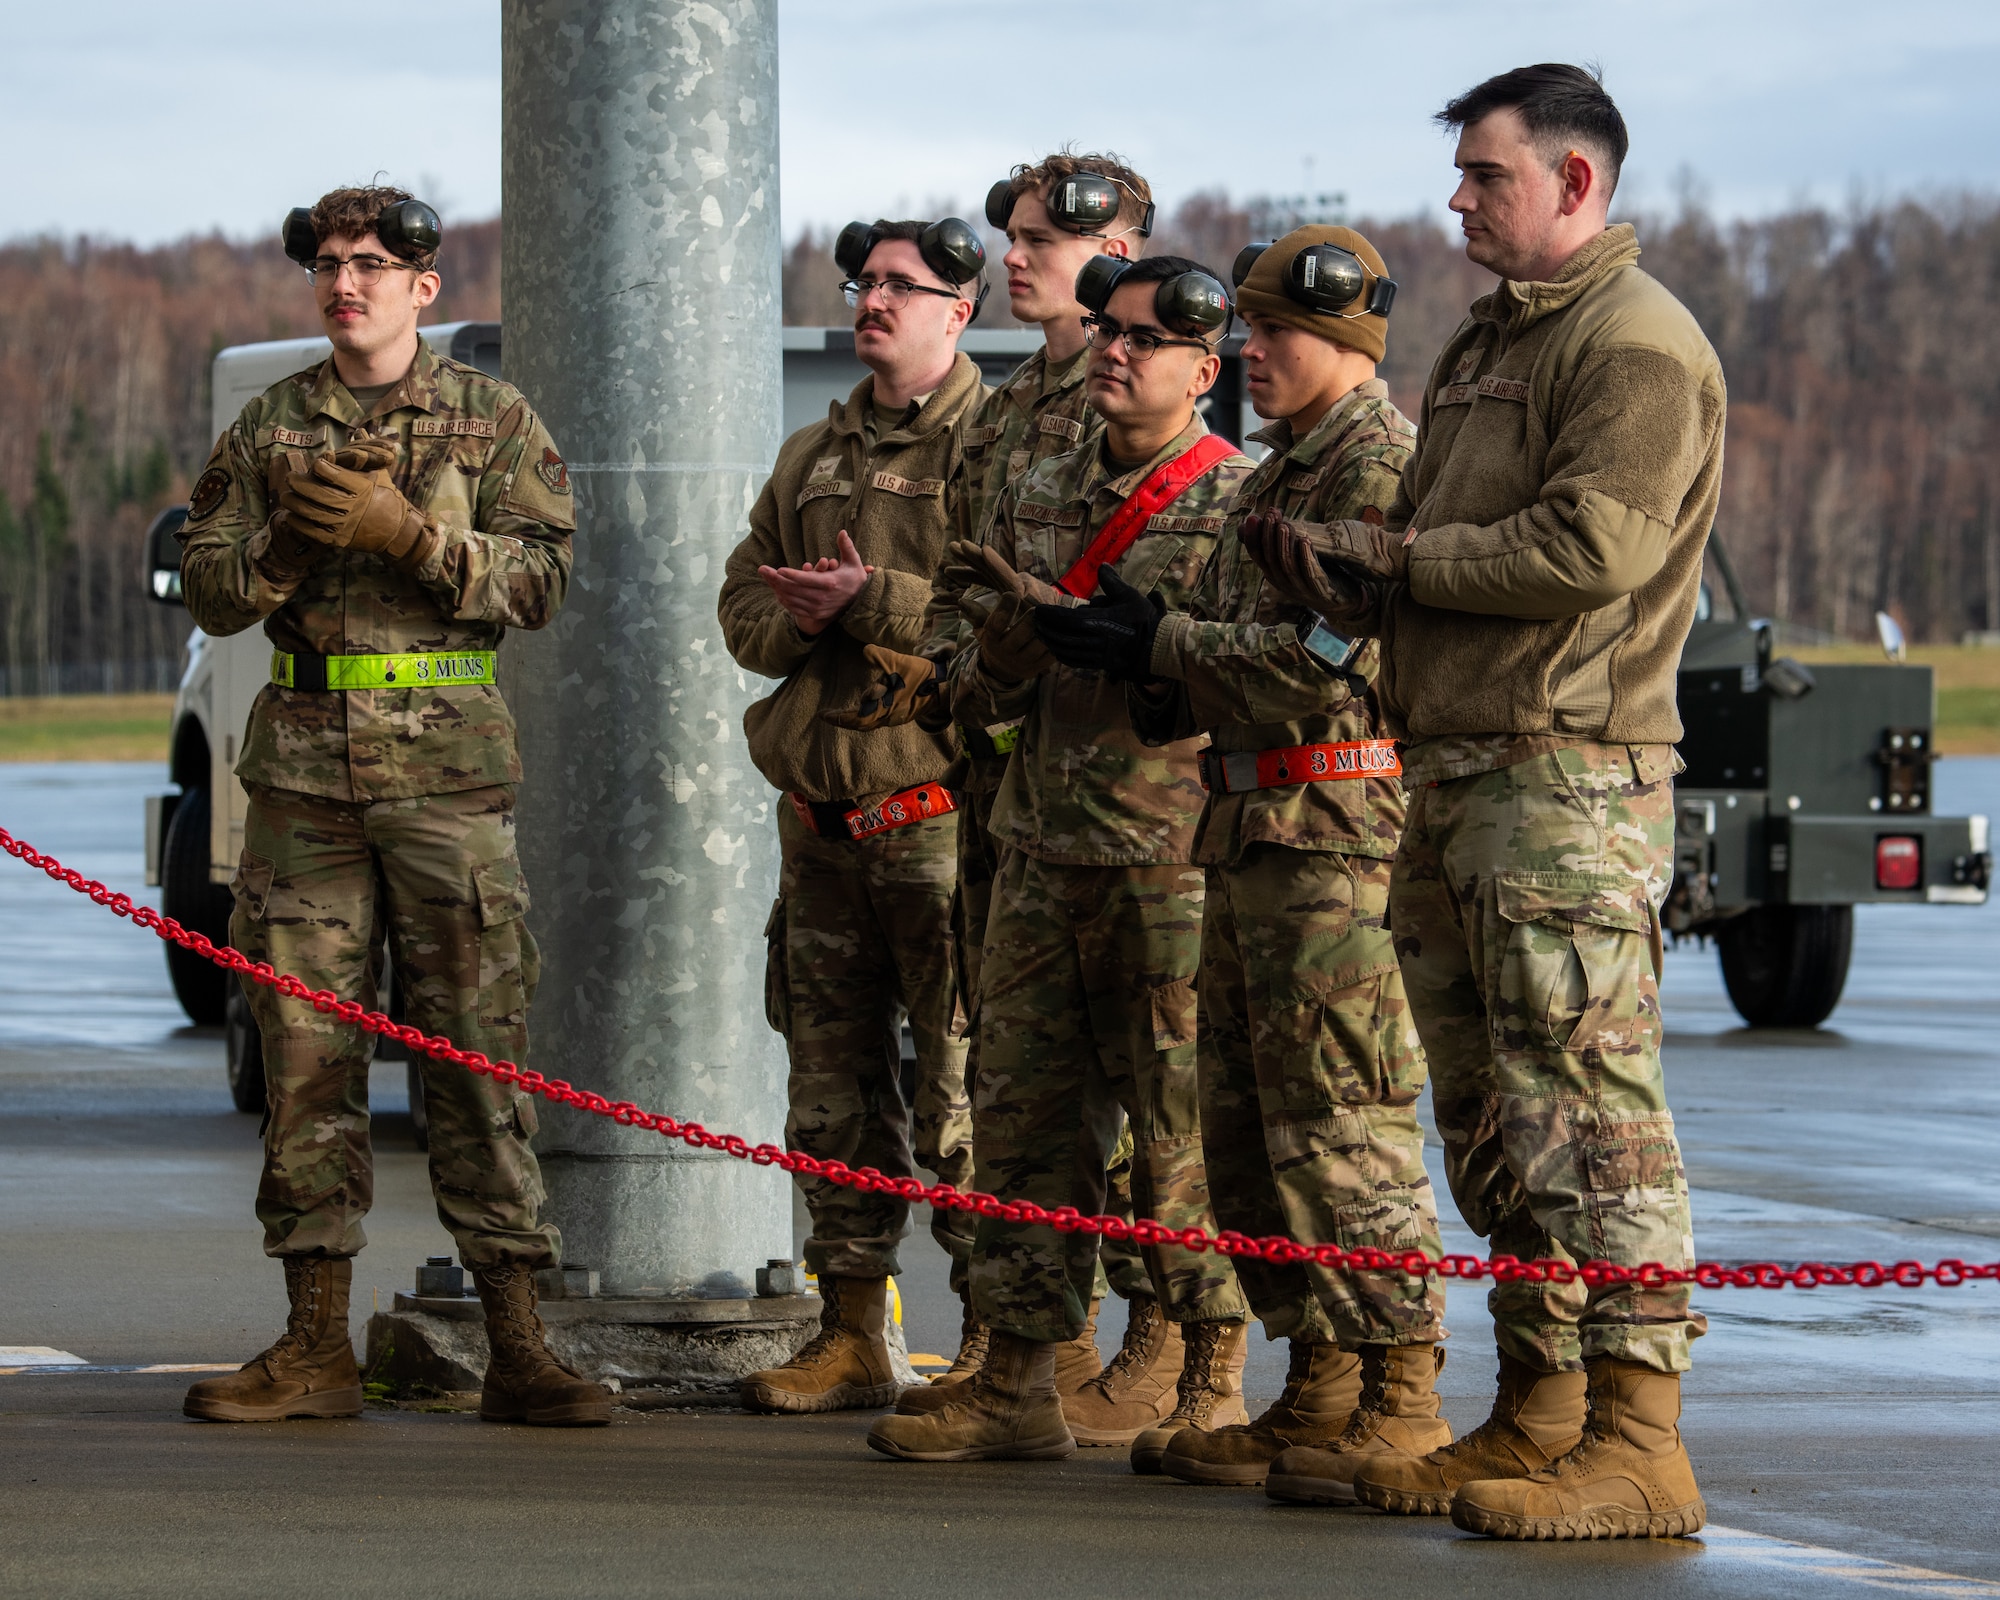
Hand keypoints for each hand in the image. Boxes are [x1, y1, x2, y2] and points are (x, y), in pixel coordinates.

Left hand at [281, 440, 435, 568]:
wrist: (397, 531)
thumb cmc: (386, 497)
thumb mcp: (380, 473)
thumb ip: (365, 454)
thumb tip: (360, 430)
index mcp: (362, 487)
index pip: (332, 473)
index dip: (319, 467)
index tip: (314, 464)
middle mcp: (353, 506)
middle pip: (317, 493)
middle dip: (299, 484)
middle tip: (290, 478)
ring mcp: (345, 524)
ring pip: (311, 512)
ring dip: (294, 503)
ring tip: (286, 497)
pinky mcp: (339, 539)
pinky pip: (313, 532)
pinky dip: (299, 524)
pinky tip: (291, 516)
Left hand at [759, 530, 874, 634]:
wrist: (861, 603)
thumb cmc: (855, 579)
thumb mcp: (854, 562)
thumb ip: (846, 547)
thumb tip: (842, 531)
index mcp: (830, 583)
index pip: (806, 579)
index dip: (791, 574)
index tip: (778, 569)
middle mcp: (822, 598)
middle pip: (794, 589)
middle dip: (776, 579)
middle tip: (763, 570)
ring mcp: (817, 608)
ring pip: (792, 599)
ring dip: (777, 589)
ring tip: (767, 578)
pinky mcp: (815, 614)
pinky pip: (795, 609)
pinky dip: (784, 600)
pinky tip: (777, 592)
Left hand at [821, 645, 939, 729]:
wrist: (944, 686)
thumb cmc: (921, 675)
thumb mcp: (898, 661)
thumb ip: (879, 656)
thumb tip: (865, 651)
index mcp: (884, 708)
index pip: (855, 718)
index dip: (838, 718)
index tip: (823, 715)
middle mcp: (888, 717)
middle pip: (860, 724)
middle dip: (844, 720)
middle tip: (830, 715)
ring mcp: (895, 717)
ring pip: (870, 723)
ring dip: (855, 719)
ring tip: (844, 712)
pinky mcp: (902, 714)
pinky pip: (879, 719)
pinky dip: (867, 715)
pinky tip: (867, 707)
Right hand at [972, 544, 1060, 683]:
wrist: (1002, 670)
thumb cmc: (994, 640)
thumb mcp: (983, 629)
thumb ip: (977, 614)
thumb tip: (962, 600)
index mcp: (991, 639)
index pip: (996, 623)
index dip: (1005, 608)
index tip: (1012, 594)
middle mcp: (1006, 653)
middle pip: (1023, 632)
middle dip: (1032, 617)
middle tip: (1040, 605)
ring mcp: (1023, 663)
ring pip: (1040, 644)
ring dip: (1048, 628)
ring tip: (1053, 616)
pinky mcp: (1037, 669)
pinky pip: (1051, 655)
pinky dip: (1057, 642)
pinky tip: (1059, 630)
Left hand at [1032, 568, 1163, 681]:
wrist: (1157, 647)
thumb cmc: (1144, 620)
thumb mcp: (1130, 595)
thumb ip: (1112, 582)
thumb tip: (1101, 567)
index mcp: (1099, 622)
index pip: (1067, 619)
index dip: (1050, 615)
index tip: (1038, 610)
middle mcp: (1094, 640)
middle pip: (1062, 636)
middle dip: (1046, 629)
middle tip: (1035, 623)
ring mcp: (1097, 654)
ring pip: (1067, 651)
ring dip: (1051, 643)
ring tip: (1041, 635)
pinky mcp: (1100, 664)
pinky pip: (1076, 662)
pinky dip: (1063, 656)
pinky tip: (1056, 651)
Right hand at [1238, 508, 1381, 623]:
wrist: (1342, 604)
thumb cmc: (1318, 577)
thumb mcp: (1297, 561)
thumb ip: (1286, 544)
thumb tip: (1272, 517)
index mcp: (1276, 575)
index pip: (1259, 557)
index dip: (1254, 538)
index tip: (1252, 518)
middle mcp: (1285, 583)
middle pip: (1272, 560)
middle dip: (1269, 536)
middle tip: (1269, 517)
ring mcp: (1301, 589)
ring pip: (1288, 566)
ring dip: (1285, 545)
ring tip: (1284, 526)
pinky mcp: (1319, 592)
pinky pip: (1310, 573)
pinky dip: (1306, 557)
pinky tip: (1305, 540)